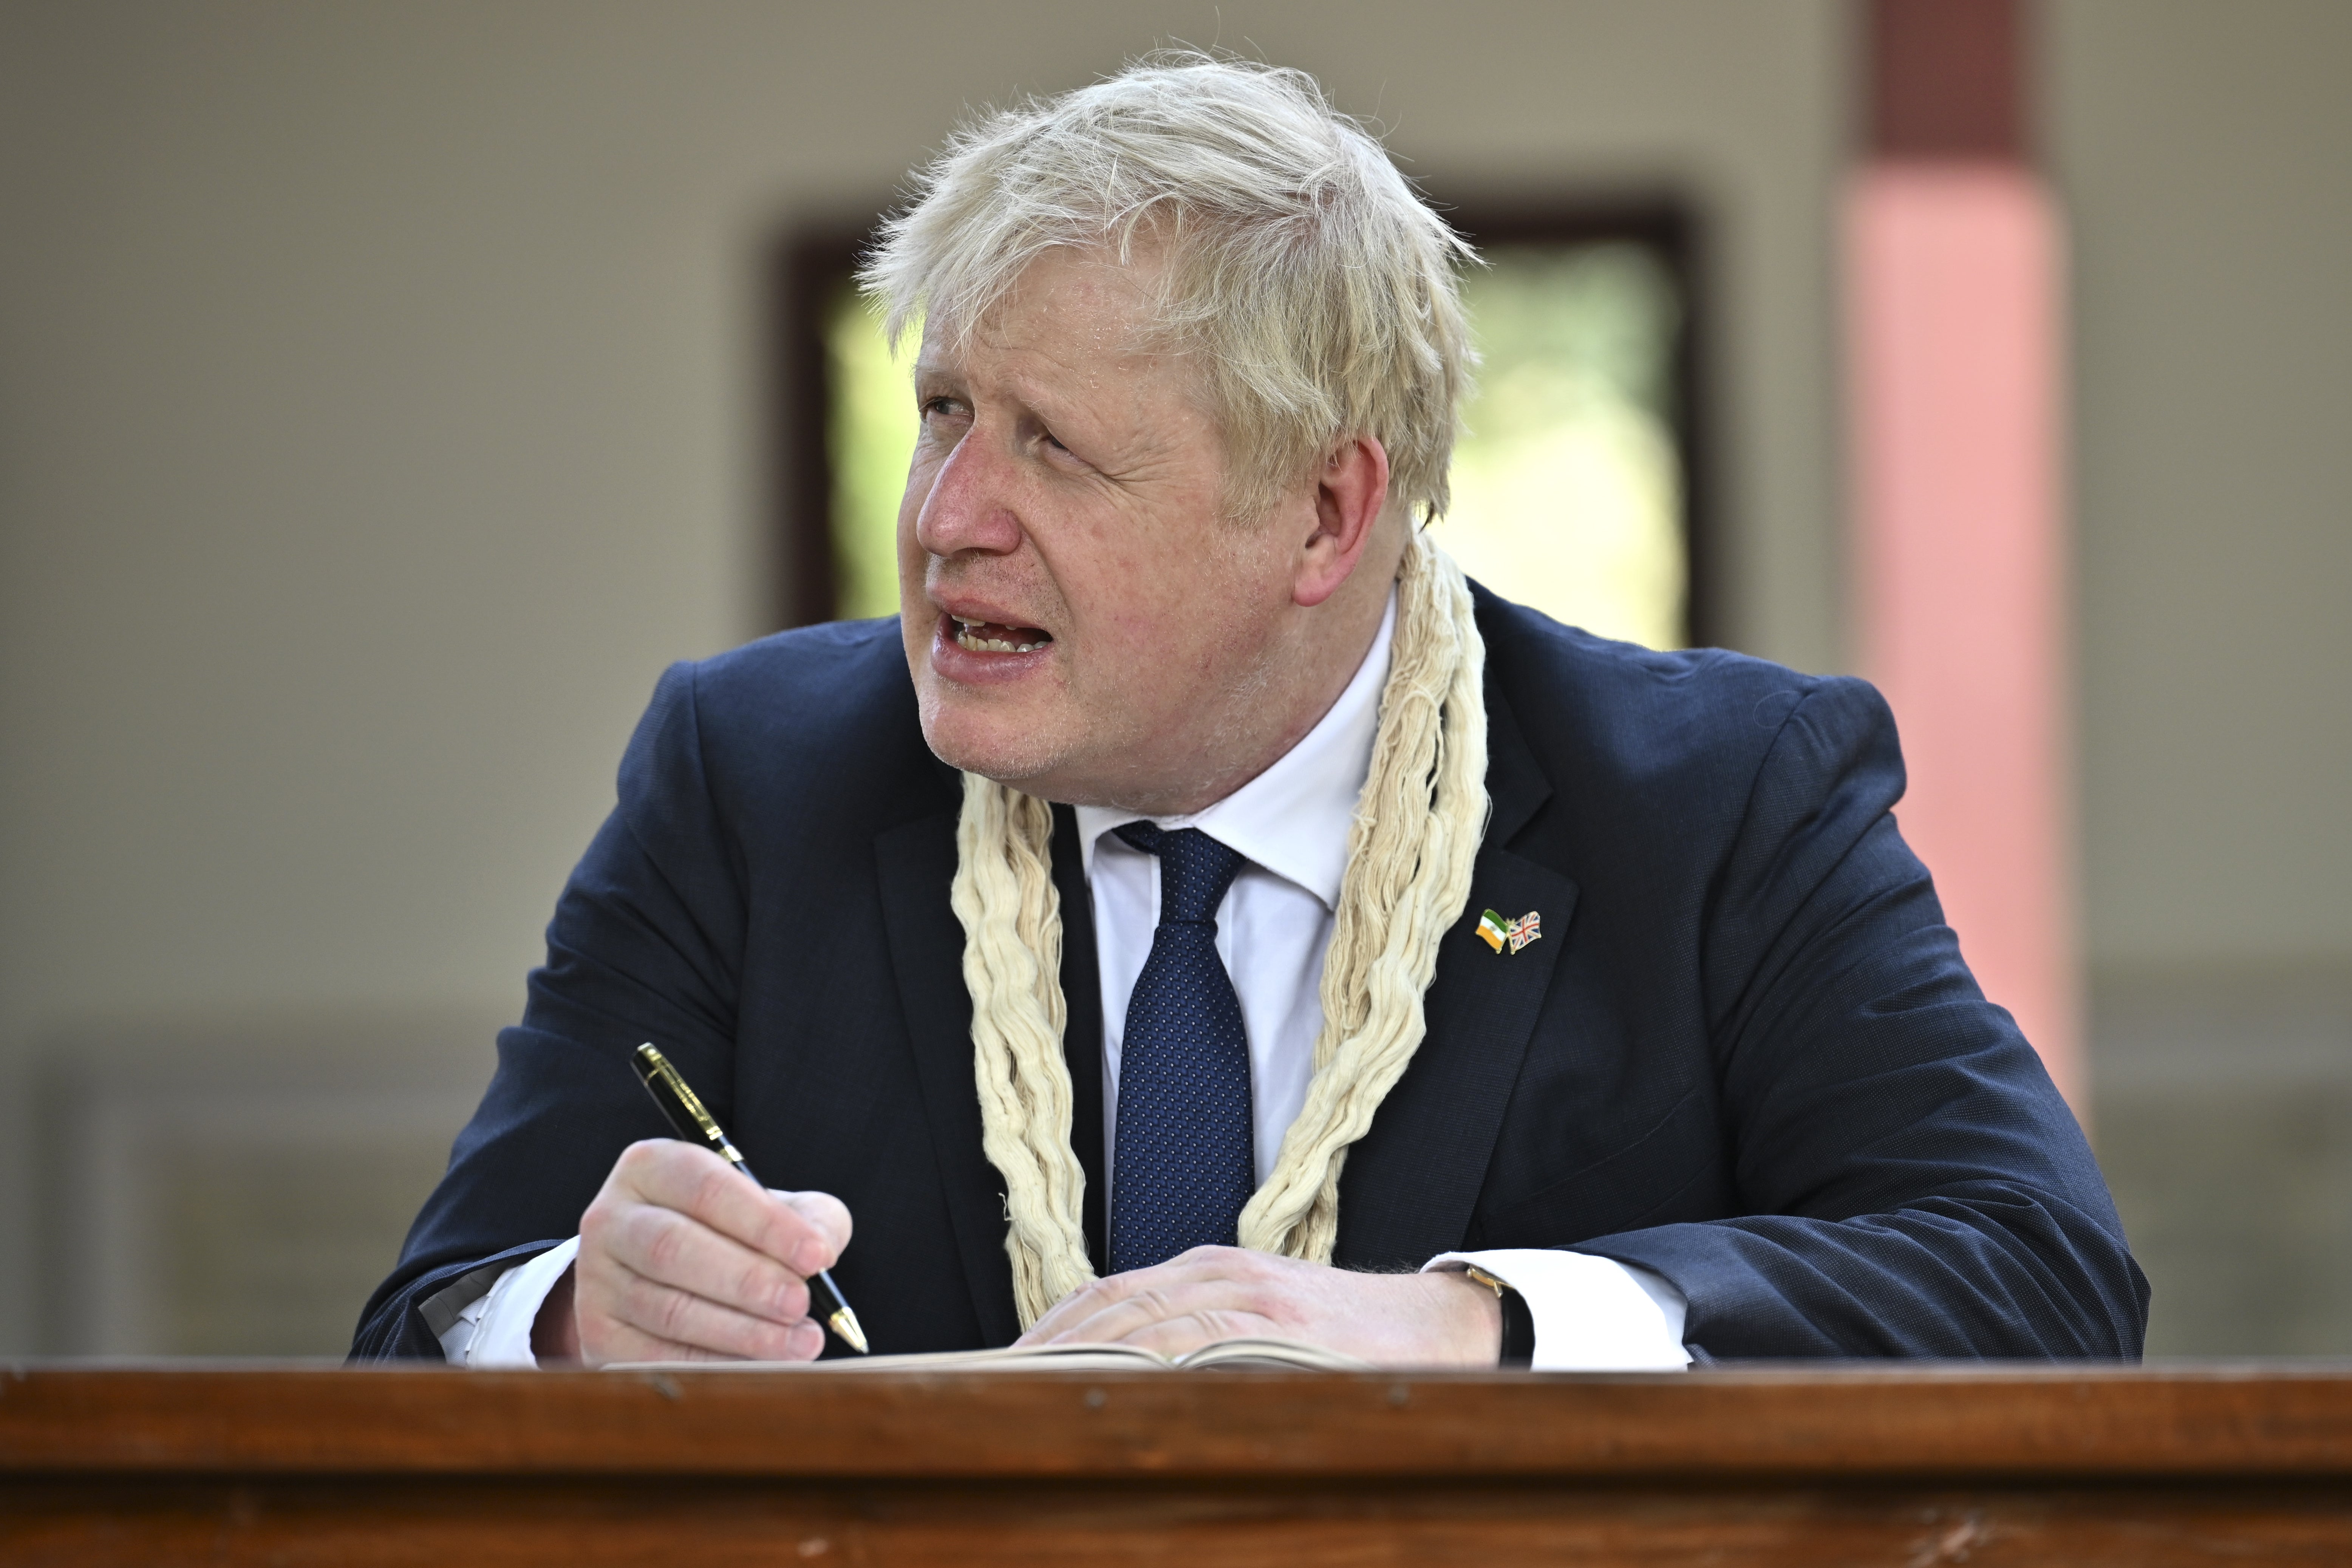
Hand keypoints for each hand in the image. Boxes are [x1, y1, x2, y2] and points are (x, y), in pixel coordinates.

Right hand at [542, 1139, 851, 1366]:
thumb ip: (807, 1218)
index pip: (706, 1188)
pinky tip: (760, 1368)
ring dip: (740, 1332)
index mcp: (652, 1167)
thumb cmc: (732, 1231)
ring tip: (799, 1343)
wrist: (662, 1275)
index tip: (816, 1257)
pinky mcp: (597, 1331)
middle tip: (801, 1304)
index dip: (764, 1224)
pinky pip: (654, 1356)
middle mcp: (611, 1217)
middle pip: (674, 1248)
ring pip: (667, 1308)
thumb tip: (822, 1251)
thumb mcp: (771, 1208)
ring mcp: (596, 1277)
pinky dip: (713, 1366)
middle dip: (747, 1281)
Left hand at [1013, 1246, 1501, 1366]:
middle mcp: (1219, 1273)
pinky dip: (1149, 1361)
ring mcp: (1249, 1295)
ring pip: (1145, 1321)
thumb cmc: (1342, 1338)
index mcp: (1208, 1271)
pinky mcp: (1281, 1323)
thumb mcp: (1263, 1324)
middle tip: (994, 1388)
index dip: (1052, 1330)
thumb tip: (1128, 1389)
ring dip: (1084, 1357)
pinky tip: (1111, 1387)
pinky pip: (1200, 1338)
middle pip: (1113, 1307)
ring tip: (1032, 1394)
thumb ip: (1202, 1340)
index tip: (1003, 1367)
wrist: (1437, 1327)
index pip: (1109, 1296)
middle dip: (1050, 1348)